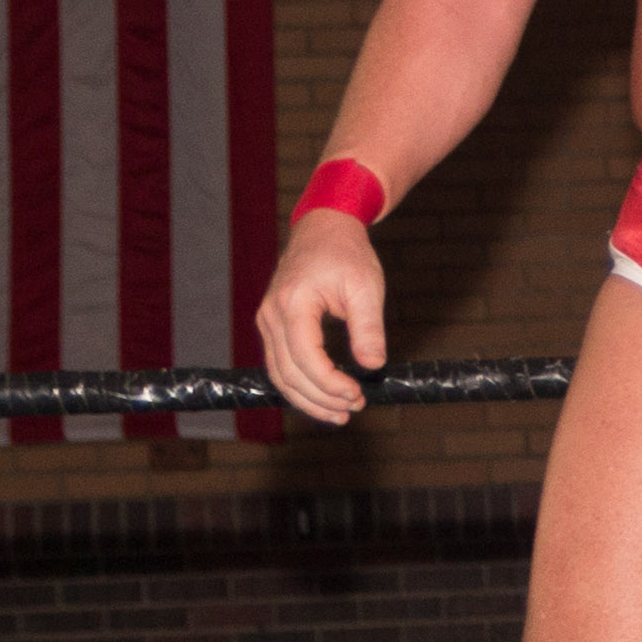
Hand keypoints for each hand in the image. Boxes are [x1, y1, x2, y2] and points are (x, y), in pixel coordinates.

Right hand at [257, 208, 389, 422]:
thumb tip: (374, 365)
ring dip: (308, 398)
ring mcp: (267, 321)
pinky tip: (323, 397)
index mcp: (293, 303)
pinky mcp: (272, 326)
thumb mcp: (366, 287)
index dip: (329, 383)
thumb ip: (368, 328)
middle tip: (355, 407)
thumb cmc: (346, 254)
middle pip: (288, 372)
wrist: (324, 229)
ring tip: (340, 413)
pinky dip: (299, 385)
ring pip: (279, 374)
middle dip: (320, 397)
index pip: (305, 356)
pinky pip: (280, 364)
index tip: (357, 394)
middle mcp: (271, 315)